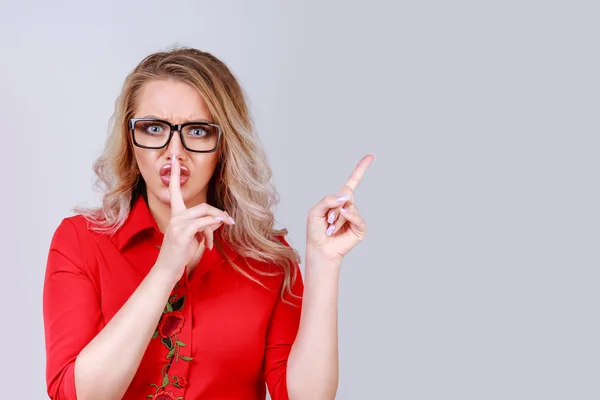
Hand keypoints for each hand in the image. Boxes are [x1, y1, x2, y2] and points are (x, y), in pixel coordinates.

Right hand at [154, 156, 234, 279]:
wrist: (168, 269)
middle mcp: (175, 216)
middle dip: (218, 214)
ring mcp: (177, 224)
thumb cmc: (181, 252)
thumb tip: (220, 220)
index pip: (174, 190)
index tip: (174, 158)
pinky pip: (202, 223)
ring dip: (217, 224)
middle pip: (203, 206)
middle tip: (229, 222)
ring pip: (204, 214)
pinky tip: (210, 243)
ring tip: (214, 242)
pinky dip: (211, 229)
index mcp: (176, 214)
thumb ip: (206, 225)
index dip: (174, 174)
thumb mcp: (196, 236)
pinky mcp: (181, 233)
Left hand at [306, 154, 373, 263]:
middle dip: (332, 207)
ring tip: (330, 228)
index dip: (360, 169)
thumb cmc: (316, 231)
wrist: (320, 249)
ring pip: (348, 207)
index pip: (352, 182)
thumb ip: (327, 200)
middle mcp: (349, 206)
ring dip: (335, 218)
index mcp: (339, 200)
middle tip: (327, 220)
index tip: (370, 156)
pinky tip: (336, 227)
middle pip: (346, 194)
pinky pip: (355, 217)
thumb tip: (346, 196)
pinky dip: (346, 219)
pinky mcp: (360, 228)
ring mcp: (355, 217)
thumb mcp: (315, 211)